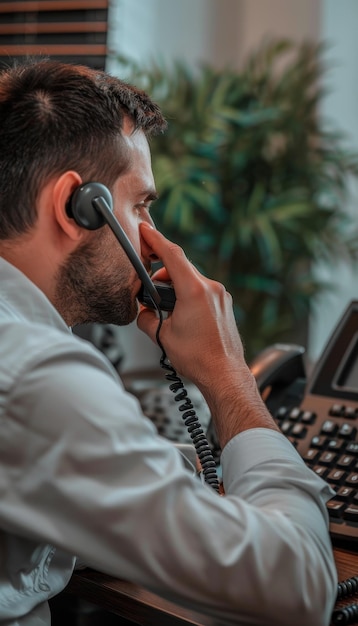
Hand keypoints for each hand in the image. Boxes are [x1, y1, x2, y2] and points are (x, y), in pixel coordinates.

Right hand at [137, 223, 278, 446]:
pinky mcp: (225, 304)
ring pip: (192, 278)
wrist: (224, 374)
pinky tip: (180, 309)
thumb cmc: (198, 358)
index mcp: (194, 291)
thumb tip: (145, 313)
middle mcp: (210, 288)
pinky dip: (188, 292)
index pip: (172, 254)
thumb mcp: (163, 337)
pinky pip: (203, 289)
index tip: (145, 229)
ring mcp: (221, 296)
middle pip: (182, 266)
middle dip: (162, 267)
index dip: (156, 239)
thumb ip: (148, 319)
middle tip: (147, 274)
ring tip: (164, 302)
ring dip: (175, 282)